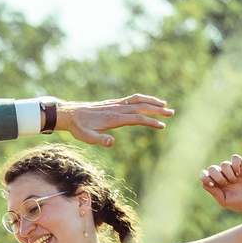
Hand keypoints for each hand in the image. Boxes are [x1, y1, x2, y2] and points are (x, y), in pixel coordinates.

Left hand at [56, 94, 173, 147]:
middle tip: (171, 113)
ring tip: (165, 105)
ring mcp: (115, 104)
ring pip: (137, 100)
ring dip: (152, 101)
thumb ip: (99, 140)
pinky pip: (131, 99)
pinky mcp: (113, 103)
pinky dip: (142, 99)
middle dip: (157, 110)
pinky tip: (147, 102)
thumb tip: (112, 142)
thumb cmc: (78, 128)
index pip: (137, 118)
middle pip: (141, 107)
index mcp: (114, 118)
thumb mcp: (86, 137)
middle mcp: (117, 109)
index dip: (150, 122)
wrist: (70, 114)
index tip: (162, 126)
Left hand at [200, 154, 241, 214]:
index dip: (204, 176)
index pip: (204, 175)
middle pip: (212, 168)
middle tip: (225, 183)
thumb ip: (214, 192)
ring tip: (234, 181)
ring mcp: (232, 170)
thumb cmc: (237, 203)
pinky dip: (235, 165)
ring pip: (224, 164)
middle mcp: (222, 175)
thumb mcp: (223, 200)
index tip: (211, 183)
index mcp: (215, 183)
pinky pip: (235, 158)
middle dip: (217, 176)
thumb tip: (204, 183)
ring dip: (228, 173)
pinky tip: (238, 173)